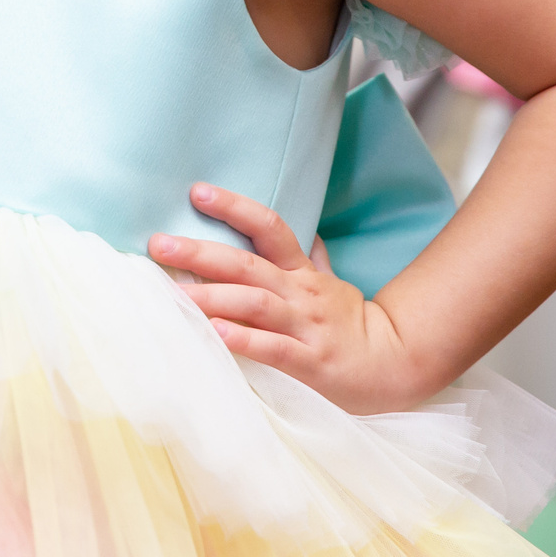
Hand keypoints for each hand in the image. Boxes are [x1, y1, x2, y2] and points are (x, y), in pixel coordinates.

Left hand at [151, 182, 431, 413]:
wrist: (397, 365)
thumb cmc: (353, 325)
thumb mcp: (332, 284)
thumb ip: (312, 259)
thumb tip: (303, 231)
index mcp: (302, 272)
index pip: (268, 227)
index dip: (234, 206)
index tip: (196, 190)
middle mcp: (300, 293)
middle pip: (246, 264)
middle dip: (200, 253)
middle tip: (158, 244)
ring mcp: (306, 326)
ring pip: (254, 304)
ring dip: (212, 297)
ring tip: (173, 293)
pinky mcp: (310, 363)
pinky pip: (273, 348)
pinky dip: (243, 340)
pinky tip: (214, 334)